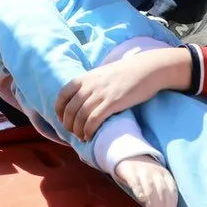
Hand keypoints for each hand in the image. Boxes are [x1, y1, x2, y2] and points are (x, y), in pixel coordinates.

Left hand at [55, 48, 186, 138]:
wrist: (146, 69)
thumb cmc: (126, 73)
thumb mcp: (102, 73)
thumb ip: (90, 83)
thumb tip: (83, 97)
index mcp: (84, 78)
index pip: (62, 95)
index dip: (59, 110)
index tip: (62, 119)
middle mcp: (89, 85)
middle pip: (70, 110)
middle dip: (68, 125)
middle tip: (73, 132)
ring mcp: (100, 94)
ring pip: (80, 117)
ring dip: (78, 130)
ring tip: (82, 137)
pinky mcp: (112, 103)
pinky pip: (93, 121)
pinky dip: (89, 131)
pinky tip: (90, 136)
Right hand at [114, 156, 178, 206]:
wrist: (131, 156)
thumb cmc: (148, 173)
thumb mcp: (159, 179)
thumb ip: (163, 193)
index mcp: (166, 175)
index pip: (172, 191)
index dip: (171, 205)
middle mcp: (156, 172)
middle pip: (162, 191)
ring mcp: (143, 171)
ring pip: (150, 189)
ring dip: (152, 204)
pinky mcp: (131, 172)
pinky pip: (136, 183)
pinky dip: (140, 192)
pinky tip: (142, 200)